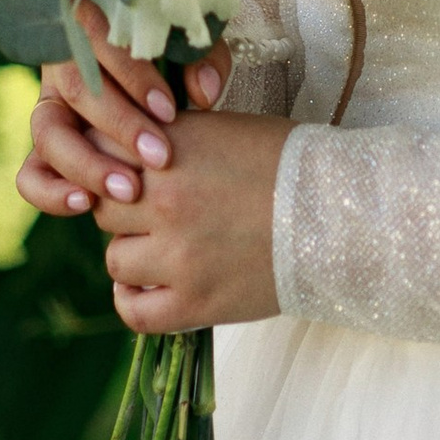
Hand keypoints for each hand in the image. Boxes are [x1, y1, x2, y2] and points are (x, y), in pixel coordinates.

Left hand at [18, 9, 290, 331]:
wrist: (339, 217)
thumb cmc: (289, 166)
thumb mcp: (225, 130)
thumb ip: (170, 139)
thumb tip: (126, 151)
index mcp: (172, 149)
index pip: (100, 153)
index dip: (111, 165)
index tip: (127, 174)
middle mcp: (166, 200)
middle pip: (102, 207)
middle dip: (123, 210)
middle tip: (152, 214)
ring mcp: (178, 255)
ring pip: (115, 258)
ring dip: (133, 254)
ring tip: (162, 251)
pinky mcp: (194, 302)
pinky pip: (133, 310)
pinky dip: (134, 299)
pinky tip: (151, 286)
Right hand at [19, 5, 223, 219]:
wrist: (156, 77)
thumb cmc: (173, 52)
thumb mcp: (189, 43)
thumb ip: (202, 58)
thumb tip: (203, 93)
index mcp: (90, 25)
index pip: (102, 43)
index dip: (134, 78)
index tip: (170, 112)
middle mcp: (62, 66)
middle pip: (76, 89)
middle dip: (119, 126)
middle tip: (161, 158)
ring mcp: (48, 109)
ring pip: (47, 133)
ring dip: (87, 164)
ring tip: (129, 191)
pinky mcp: (46, 150)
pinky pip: (31, 174)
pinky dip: (51, 192)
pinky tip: (87, 205)